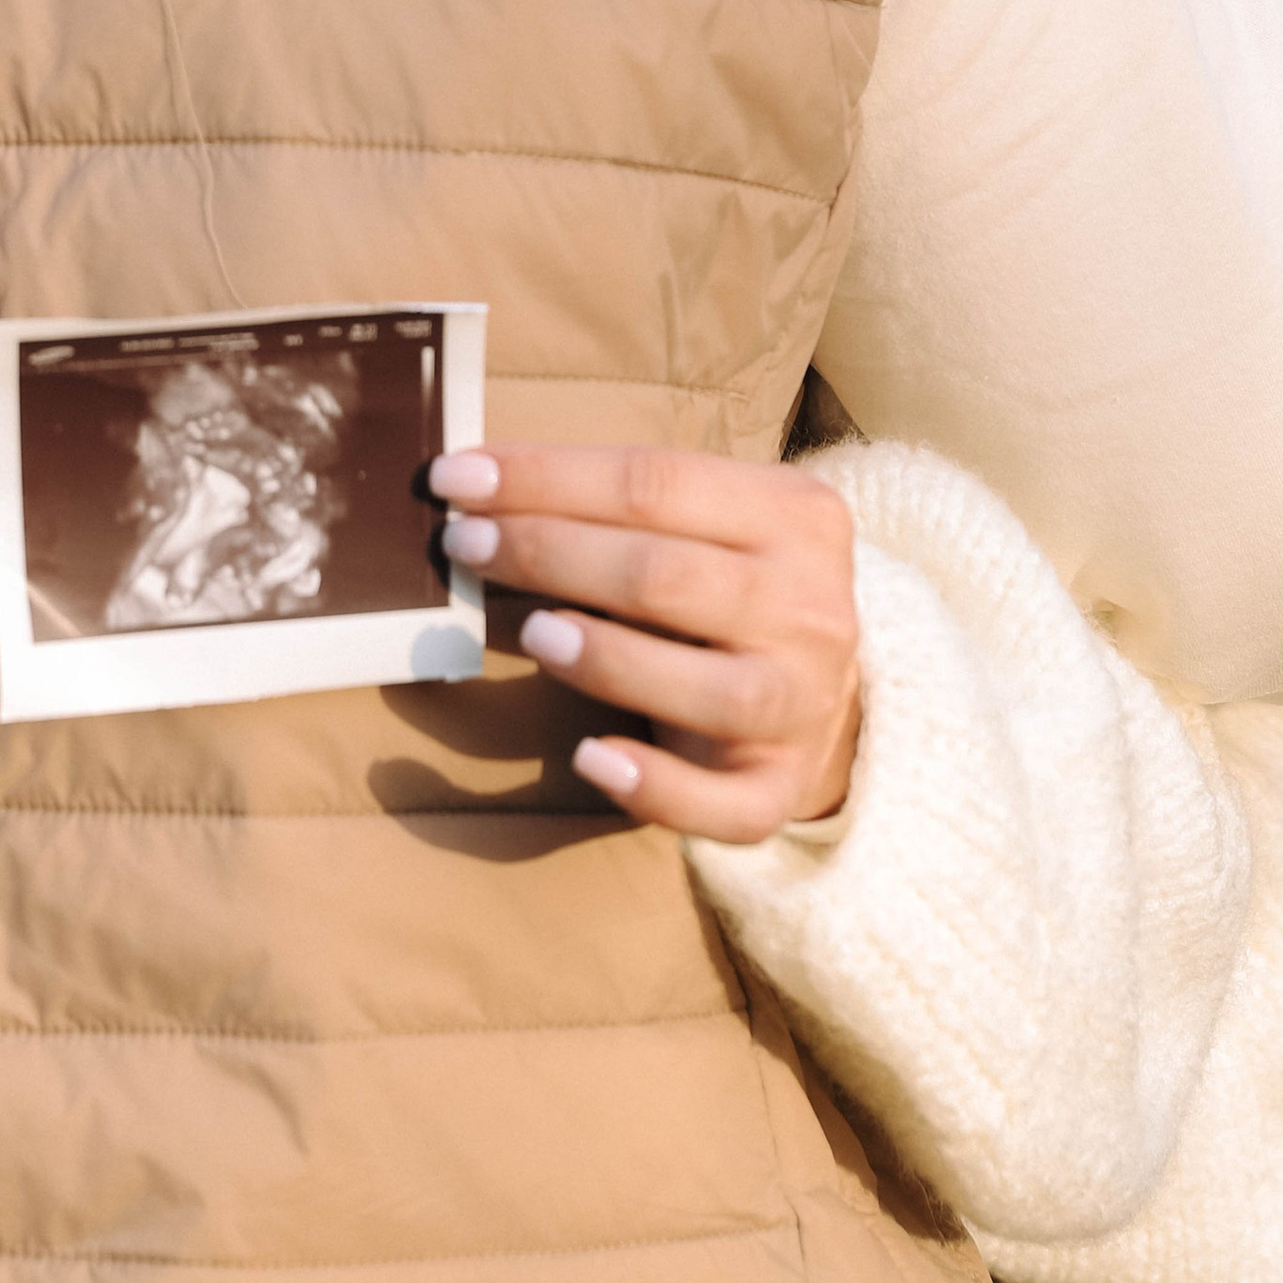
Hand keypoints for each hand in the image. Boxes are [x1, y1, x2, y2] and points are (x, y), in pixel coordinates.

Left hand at [427, 444, 860, 842]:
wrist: (825, 689)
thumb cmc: (730, 583)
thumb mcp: (706, 522)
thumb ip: (618, 505)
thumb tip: (481, 490)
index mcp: (794, 514)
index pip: (653, 482)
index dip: (545, 478)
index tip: (456, 478)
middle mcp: (810, 607)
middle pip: (665, 576)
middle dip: (550, 554)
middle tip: (464, 546)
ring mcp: (802, 703)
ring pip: (706, 688)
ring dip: (607, 659)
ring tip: (531, 632)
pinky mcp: (780, 788)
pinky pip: (721, 803)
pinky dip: (654, 785)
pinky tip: (590, 759)